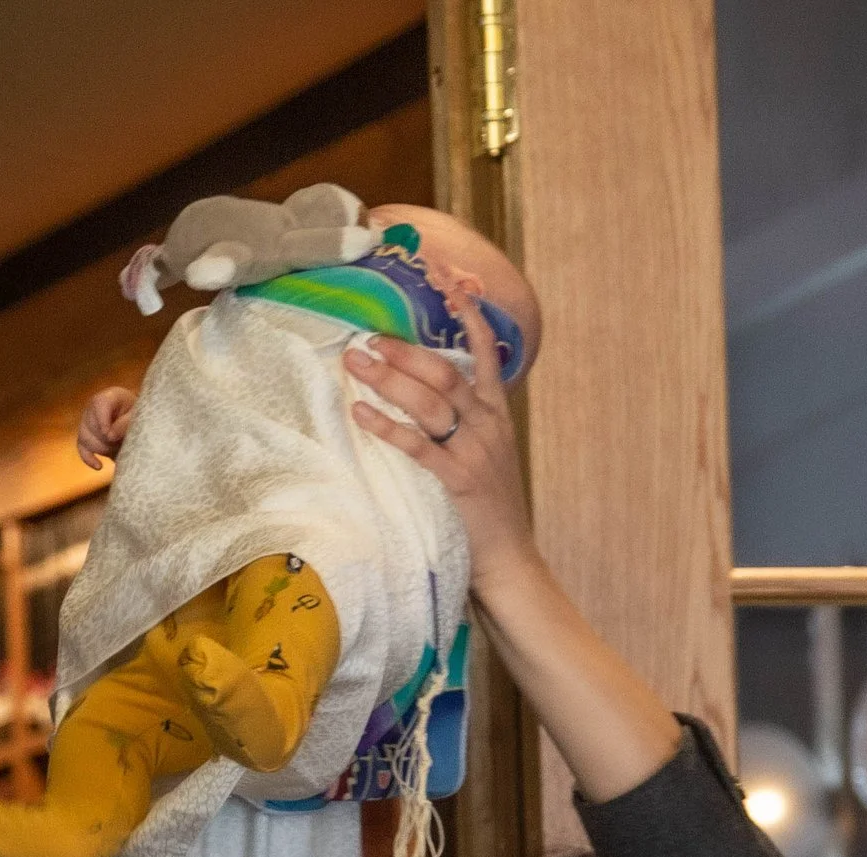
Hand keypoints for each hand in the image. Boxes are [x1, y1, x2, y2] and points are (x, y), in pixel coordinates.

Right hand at [77, 387, 137, 468]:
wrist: (139, 424)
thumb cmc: (141, 417)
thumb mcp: (139, 417)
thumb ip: (125, 423)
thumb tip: (109, 435)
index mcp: (110, 397)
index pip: (99, 404)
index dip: (102, 420)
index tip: (109, 435)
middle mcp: (94, 407)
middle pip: (91, 425)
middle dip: (106, 439)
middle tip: (121, 442)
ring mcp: (87, 421)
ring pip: (85, 438)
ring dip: (101, 448)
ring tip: (117, 448)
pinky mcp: (86, 436)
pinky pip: (81, 448)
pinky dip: (89, 458)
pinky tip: (99, 466)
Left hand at [343, 294, 538, 600]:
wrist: (510, 559)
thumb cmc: (489, 510)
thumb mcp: (488, 457)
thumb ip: (467, 424)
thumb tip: (432, 397)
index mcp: (497, 415)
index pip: (487, 356)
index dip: (471, 319)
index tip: (451, 286)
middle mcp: (488, 426)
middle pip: (444, 373)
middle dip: (405, 351)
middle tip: (368, 337)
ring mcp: (475, 452)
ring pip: (430, 402)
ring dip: (390, 379)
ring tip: (356, 363)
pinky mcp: (459, 480)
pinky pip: (418, 446)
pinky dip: (388, 427)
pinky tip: (361, 413)